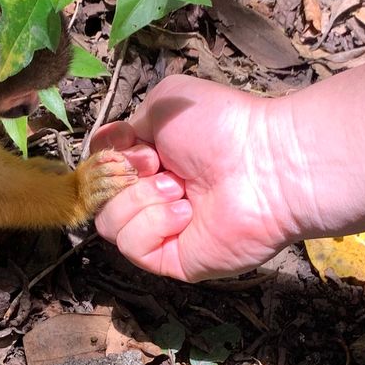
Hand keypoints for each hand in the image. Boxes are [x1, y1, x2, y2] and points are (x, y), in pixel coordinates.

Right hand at [92, 75, 315, 281]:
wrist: (264, 163)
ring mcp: (163, 231)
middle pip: (99, 197)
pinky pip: (134, 248)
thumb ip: (125, 126)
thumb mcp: (163, 103)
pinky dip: (153, 225)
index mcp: (152, 162)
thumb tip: (106, 148)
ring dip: (139, 200)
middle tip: (158, 164)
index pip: (102, 170)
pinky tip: (185, 212)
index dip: (107, 159)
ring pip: (109, 224)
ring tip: (179, 188)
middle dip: (122, 177)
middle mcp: (154, 197)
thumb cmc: (222, 128)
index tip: (132, 145)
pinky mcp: (172, 260)